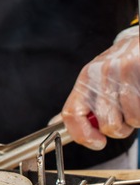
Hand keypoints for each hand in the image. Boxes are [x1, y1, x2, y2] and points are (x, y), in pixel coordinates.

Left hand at [62, 25, 139, 149]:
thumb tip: (54, 124)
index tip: (97, 143)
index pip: (71, 115)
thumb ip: (79, 106)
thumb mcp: (92, 83)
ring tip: (135, 105)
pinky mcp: (136, 69)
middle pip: (106, 124)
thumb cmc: (116, 68)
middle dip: (119, 129)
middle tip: (124, 118)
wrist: (137, 42)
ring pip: (130, 120)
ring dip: (135, 120)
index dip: (82, 135)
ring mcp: (118, 73)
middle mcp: (97, 77)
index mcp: (83, 82)